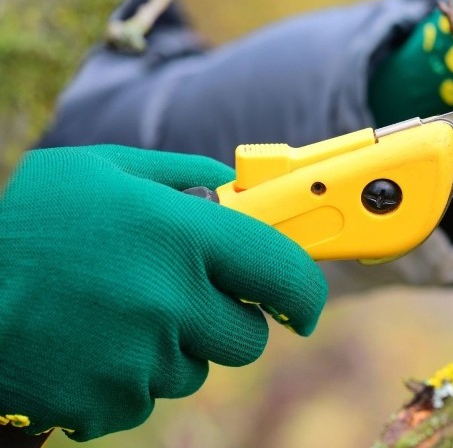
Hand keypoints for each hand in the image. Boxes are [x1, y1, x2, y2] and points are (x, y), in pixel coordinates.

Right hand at [0, 145, 326, 440]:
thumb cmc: (27, 220)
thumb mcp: (104, 171)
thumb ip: (183, 175)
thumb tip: (237, 189)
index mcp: (180, 235)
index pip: (284, 273)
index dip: (303, 291)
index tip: (301, 302)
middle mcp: (168, 300)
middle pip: (247, 338)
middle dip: (227, 320)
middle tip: (186, 297)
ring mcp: (137, 358)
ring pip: (194, 370)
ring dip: (172, 348)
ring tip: (115, 313)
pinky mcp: (106, 402)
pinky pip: (145, 398)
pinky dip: (128, 378)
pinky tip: (88, 345)